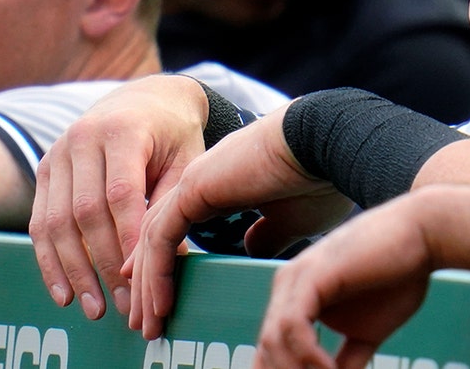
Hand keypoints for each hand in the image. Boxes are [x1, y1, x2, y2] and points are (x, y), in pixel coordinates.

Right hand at [29, 74, 209, 319]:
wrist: (147, 99)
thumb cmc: (175, 135)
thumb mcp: (186, 160)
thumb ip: (171, 205)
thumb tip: (164, 262)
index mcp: (123, 130)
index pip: (121, 194)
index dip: (127, 239)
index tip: (139, 278)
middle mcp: (82, 139)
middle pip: (85, 212)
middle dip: (103, 264)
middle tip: (122, 305)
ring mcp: (57, 153)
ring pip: (56, 222)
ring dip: (73, 271)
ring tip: (94, 309)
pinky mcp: (44, 169)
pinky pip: (39, 222)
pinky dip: (49, 261)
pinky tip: (64, 293)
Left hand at [126, 106, 355, 339]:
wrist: (327, 146)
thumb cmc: (318, 180)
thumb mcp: (291, 221)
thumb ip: (267, 235)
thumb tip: (254, 248)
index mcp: (221, 185)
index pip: (179, 229)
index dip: (166, 266)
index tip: (161, 302)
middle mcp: (201, 181)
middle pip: (158, 236)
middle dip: (147, 282)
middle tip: (143, 322)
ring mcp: (193, 182)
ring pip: (153, 239)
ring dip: (146, 284)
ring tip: (145, 323)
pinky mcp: (193, 188)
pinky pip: (161, 236)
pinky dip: (155, 271)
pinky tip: (156, 302)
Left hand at [252, 194, 434, 368]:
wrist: (423, 236)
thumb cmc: (399, 277)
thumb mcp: (367, 332)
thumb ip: (347, 359)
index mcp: (296, 297)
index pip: (272, 348)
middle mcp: (288, 286)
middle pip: (268, 348)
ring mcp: (296, 278)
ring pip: (273, 341)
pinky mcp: (312, 275)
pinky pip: (293, 326)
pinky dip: (308, 356)